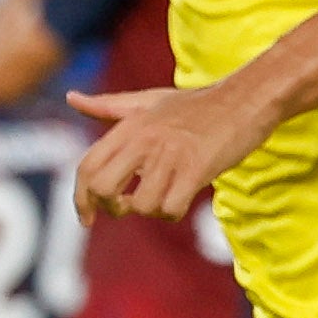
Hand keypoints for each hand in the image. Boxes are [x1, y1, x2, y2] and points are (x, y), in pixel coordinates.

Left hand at [71, 77, 266, 221]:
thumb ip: (108, 105)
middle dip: (110, 208)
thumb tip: (71, 98)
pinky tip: (183, 197)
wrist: (246, 98)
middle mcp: (144, 140)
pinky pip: (170, 208)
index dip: (80, 199)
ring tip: (164, 195)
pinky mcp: (196, 168)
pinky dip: (173, 211)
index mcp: (129, 126)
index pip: (87, 167)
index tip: (87, 219)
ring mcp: (170, 154)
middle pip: (103, 188)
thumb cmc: (197, 104)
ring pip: (140, 205)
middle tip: (126, 207)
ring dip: (150, 210)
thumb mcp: (147, 100)